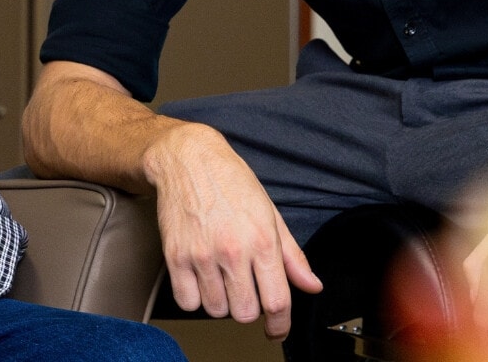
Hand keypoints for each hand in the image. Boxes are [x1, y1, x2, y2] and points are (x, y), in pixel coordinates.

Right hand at [143, 122, 321, 337]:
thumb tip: (312, 285)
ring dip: (222, 302)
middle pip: (245, 312)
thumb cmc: (230, 182)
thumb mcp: (270, 214)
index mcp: (262, 240)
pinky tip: (201, 279)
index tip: (276, 328)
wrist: (188, 159)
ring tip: (221, 278)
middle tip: (246, 290)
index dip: (280, 324)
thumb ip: (292, 256)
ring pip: (216, 310)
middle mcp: (232, 250)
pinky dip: (195, 298)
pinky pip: (187, 301)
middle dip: (249, 308)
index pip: (277, 301)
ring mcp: (201, 255)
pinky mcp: (175, 256)